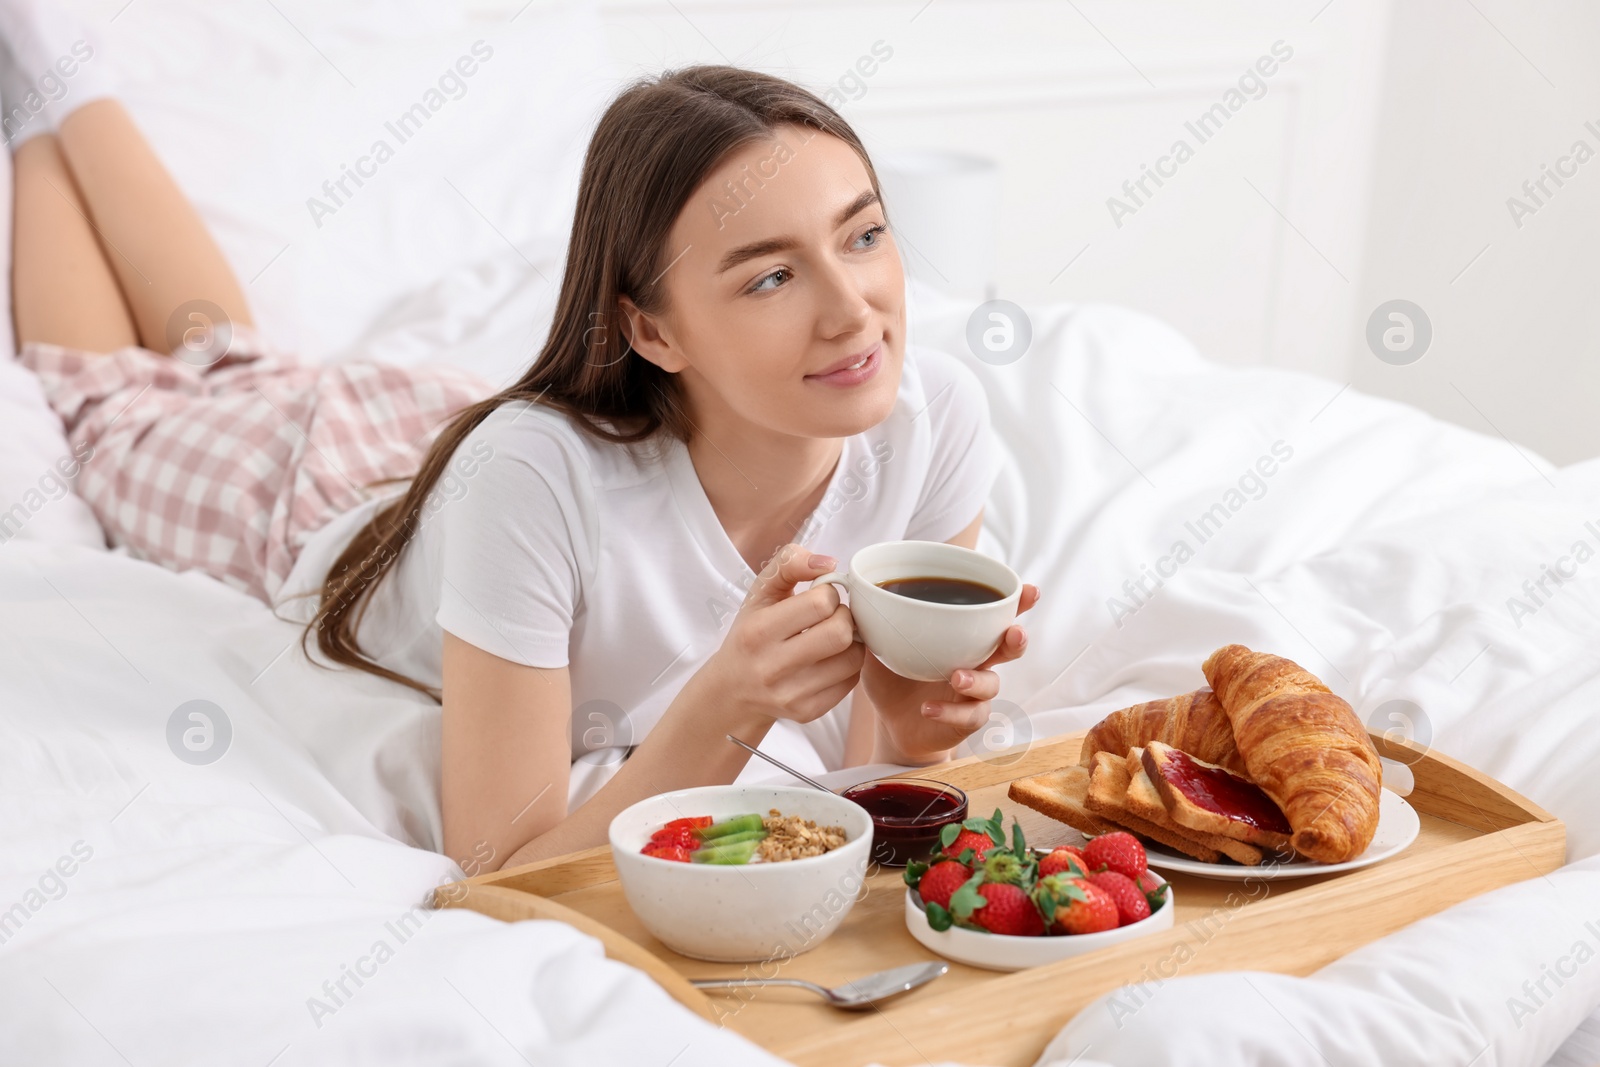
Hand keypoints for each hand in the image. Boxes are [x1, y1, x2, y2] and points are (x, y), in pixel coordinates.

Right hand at [700, 543, 864, 728]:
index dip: (829, 594)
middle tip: (833, 616)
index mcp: (758, 631)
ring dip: (851, 641)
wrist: (732, 691)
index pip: (820, 603)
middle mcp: (771, 667)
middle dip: (844, 617)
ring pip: (853, 659)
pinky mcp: (807, 712)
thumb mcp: (760, 593)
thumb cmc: (750, 634)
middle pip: (840, 633)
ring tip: (833, 636)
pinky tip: (830, 659)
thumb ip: (789, 563)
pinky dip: (848, 665)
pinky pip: (851, 681)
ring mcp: (790, 694)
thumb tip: (828, 562)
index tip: (820, 597)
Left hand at [863, 583, 1040, 763]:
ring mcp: (972, 693)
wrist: (890, 722)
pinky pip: (969, 716)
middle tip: (1014, 632)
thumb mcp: (881, 647)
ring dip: (977, 679)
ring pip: (992, 684)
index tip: (1030, 590)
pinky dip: (949, 711)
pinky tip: (928, 708)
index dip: (1017, 603)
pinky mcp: (965, 720)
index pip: (993, 616)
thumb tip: (860, 593)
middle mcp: (975, 662)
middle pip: (1008, 647)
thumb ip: (878, 624)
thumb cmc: (894, 678)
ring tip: (956, 677)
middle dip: (1016, 637)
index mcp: (962, 638)